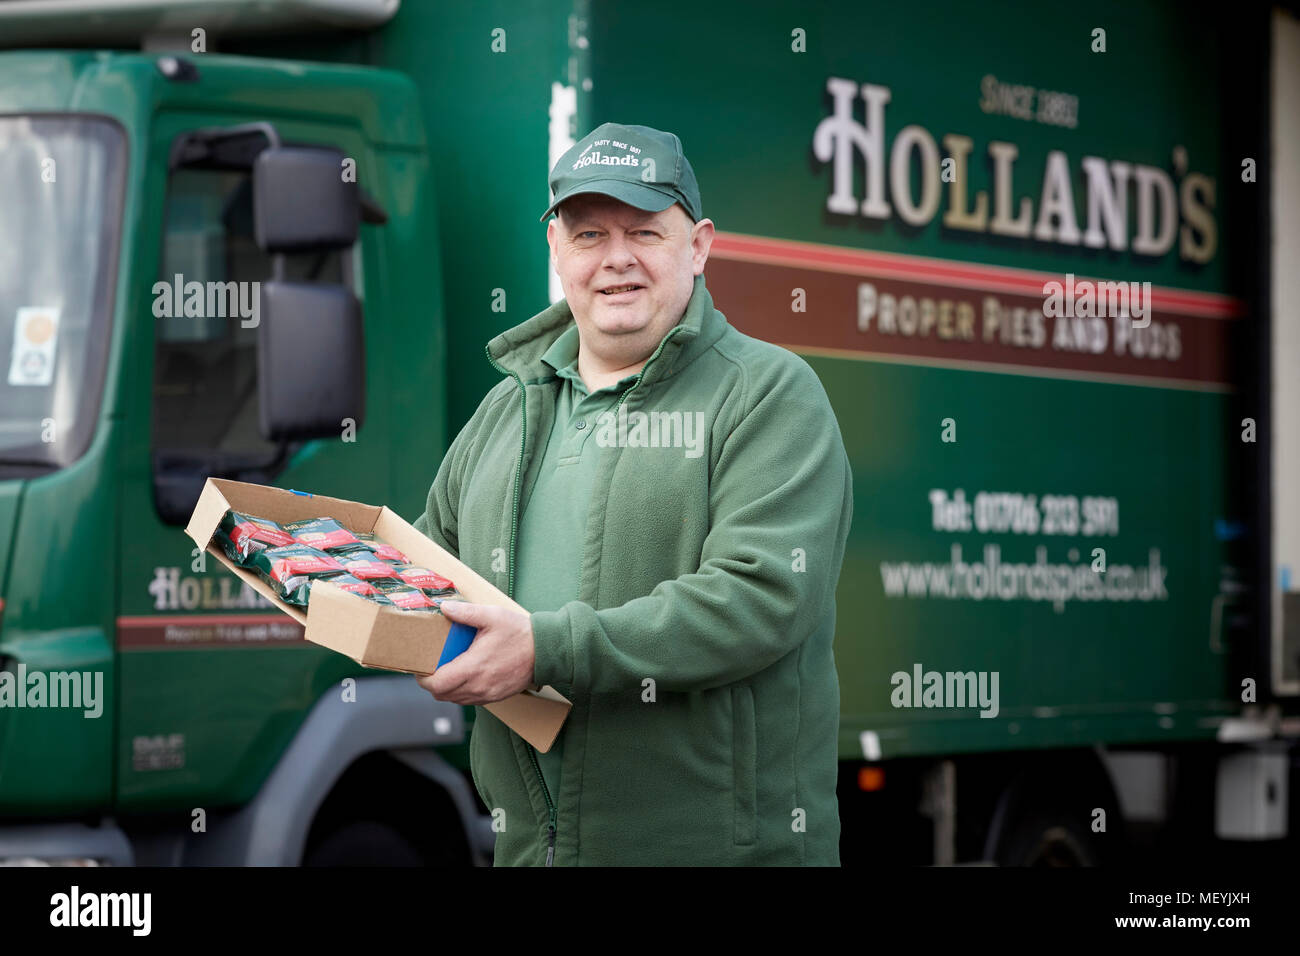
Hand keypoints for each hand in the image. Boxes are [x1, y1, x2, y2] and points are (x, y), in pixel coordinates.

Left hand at [416, 601, 535, 704]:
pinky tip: (466, 675)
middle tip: (433, 666)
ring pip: (455, 699)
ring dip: (447, 688)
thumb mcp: (492, 616)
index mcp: (474, 667)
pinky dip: (462, 691)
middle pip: (442, 695)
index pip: (437, 685)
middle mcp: (479, 686)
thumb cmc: (520, 633)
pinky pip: (470, 700)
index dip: (423, 679)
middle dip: (433, 683)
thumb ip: (465, 612)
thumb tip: (444, 608)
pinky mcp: (496, 697)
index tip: (421, 668)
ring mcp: (488, 694)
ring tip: (448, 670)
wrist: (546, 651)